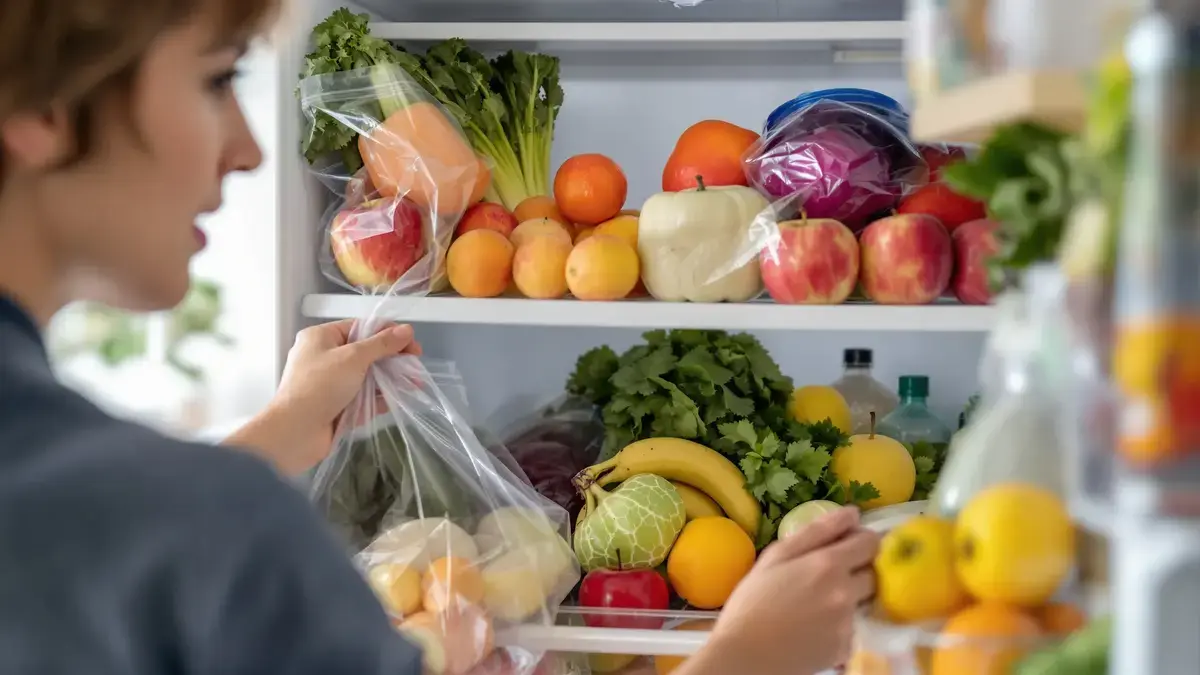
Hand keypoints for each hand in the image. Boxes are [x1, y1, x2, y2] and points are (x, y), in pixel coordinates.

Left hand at [227, 320, 421, 475]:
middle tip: (416, 363)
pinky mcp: (337, 408)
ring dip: (391, 378)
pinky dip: (382, 397)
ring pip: (367, 376)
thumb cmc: (320, 386)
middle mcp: (324, 358)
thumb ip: (382, 344)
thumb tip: (407, 330)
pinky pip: (364, 398)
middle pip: (365, 352)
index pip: (359, 328)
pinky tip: (403, 397)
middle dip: (392, 357)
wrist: (295, 432)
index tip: (411, 342)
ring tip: (416, 382)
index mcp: (321, 338)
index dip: (387, 332)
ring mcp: (331, 385)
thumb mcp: (353, 358)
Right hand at [681, 507, 879, 674]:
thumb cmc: (753, 600)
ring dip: (850, 598)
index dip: (862, 540)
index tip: (847, 544)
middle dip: (859, 570)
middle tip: (829, 576)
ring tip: (817, 604)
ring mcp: (848, 622)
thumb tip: (852, 513)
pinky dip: (840, 625)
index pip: (871, 542)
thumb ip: (817, 531)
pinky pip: (854, 628)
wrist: (745, 654)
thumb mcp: (776, 556)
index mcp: (828, 564)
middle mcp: (845, 592)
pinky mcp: (846, 646)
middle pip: (874, 573)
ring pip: (864, 601)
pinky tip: (814, 626)